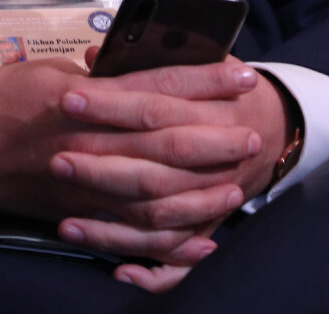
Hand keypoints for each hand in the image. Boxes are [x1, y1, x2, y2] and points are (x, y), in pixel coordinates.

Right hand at [0, 56, 272, 263]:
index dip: (204, 82)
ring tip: (236, 184)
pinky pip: (129, 236)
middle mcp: (86, 145)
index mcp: (82, 100)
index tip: (242, 74)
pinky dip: (168, 242)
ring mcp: (82, 186)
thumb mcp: (52, 70)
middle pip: (166, 143)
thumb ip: (101, 76)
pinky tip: (201, 237)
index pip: (157, 88)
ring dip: (201, 192)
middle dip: (216, 139)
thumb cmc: (0, 100)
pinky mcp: (74, 214)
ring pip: (155, 196)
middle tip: (252, 134)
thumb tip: (148, 68)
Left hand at [54, 58, 289, 284]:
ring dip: (112, 225)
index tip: (69, 99)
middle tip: (56, 158)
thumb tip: (94, 58)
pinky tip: (117, 269)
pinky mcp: (206, 229)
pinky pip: (178, 259)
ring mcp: (211, 198)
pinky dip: (150, 270)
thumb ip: (150, 59)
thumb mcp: (200, 62)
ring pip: (160, 216)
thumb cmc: (223, 91)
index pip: (155, 103)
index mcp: (211, 107)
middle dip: (102, 163)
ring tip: (65, 222)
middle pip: (154, 162)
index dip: (111, 103)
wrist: (272, 130)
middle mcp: (214, 157)